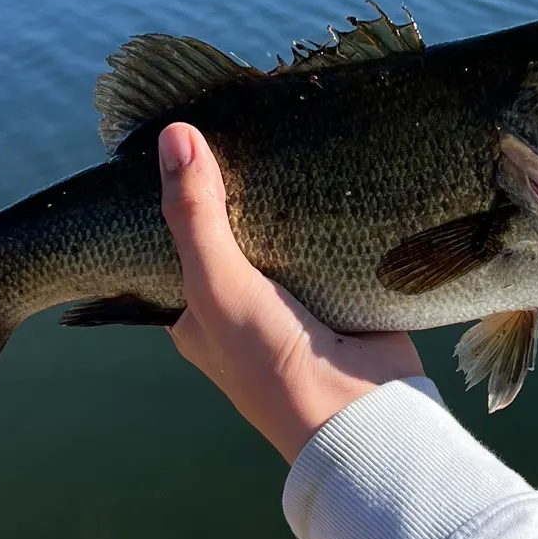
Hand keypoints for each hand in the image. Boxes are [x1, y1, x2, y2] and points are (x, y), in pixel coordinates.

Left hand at [158, 123, 423, 461]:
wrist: (363, 413)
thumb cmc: (270, 361)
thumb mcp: (217, 284)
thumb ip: (195, 215)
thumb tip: (174, 134)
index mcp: (197, 315)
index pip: (176, 246)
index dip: (176, 199)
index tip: (183, 143)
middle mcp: (240, 308)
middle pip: (231, 235)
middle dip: (237, 191)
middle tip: (240, 124)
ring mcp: (293, 300)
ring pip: (281, 236)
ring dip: (286, 200)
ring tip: (285, 131)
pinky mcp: (340, 290)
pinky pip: (329, 240)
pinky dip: (330, 213)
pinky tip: (331, 168)